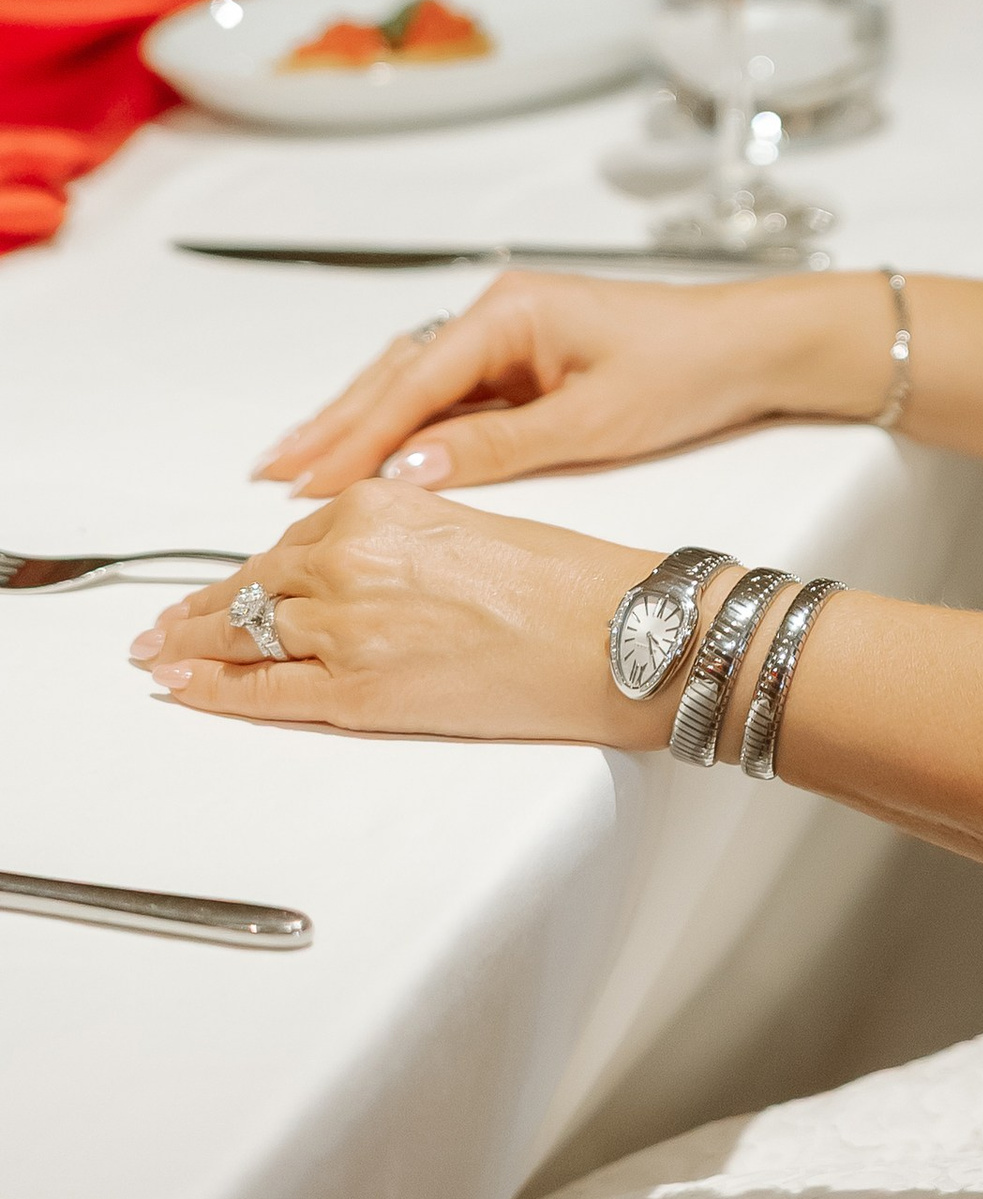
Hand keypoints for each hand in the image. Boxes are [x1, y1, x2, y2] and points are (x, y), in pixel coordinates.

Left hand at [129, 483, 681, 745]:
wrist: (607, 632)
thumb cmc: (562, 579)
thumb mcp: (466, 524)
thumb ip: (398, 541)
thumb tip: (353, 572)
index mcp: (381, 505)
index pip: (292, 542)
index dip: (250, 572)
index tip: (223, 583)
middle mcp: (351, 559)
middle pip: (255, 587)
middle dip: (202, 609)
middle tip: (161, 625)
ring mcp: (347, 628)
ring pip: (244, 636)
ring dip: (193, 647)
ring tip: (159, 656)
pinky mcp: (357, 693)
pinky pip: (263, 691)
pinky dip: (212, 690)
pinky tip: (180, 688)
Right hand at [252, 269, 858, 497]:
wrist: (749, 346)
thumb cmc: (682, 371)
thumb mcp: (591, 421)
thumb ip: (496, 448)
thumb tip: (407, 475)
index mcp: (510, 310)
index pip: (413, 381)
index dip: (354, 436)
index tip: (303, 481)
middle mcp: (498, 310)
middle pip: (397, 373)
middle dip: (334, 425)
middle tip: (270, 475)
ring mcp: (508, 333)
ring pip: (415, 382)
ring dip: (359, 423)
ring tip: (295, 467)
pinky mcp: (522, 358)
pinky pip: (447, 393)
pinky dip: (403, 425)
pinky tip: (370, 457)